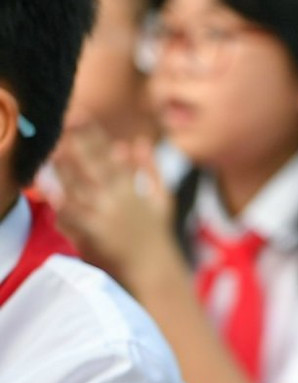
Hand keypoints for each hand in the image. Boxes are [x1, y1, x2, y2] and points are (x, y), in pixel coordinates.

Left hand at [49, 129, 179, 284]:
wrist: (155, 269)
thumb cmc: (156, 234)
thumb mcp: (161, 198)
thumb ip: (148, 169)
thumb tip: (137, 141)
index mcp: (132, 188)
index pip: (109, 154)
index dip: (93, 133)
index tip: (79, 113)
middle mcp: (119, 197)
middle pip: (93, 164)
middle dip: (78, 141)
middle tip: (61, 120)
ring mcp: (107, 214)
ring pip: (81, 186)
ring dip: (65, 167)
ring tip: (50, 149)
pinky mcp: (97, 234)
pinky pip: (76, 217)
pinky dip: (63, 205)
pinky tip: (50, 192)